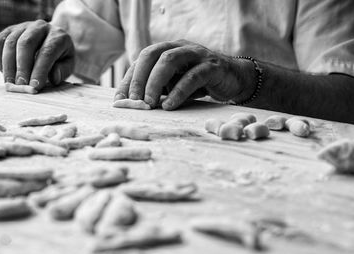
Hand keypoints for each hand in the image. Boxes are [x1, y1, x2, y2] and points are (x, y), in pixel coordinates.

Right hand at [0, 20, 74, 90]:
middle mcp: (41, 27)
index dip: (40, 70)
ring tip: (11, 82)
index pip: (47, 52)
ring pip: (10, 42)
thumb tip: (53, 77)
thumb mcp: (68, 65)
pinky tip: (4, 71)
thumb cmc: (61, 57)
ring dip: (8, 65)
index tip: (34, 86)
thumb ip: (62, 71)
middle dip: (22, 67)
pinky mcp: (10, 29)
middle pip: (26, 44)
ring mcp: (24, 26)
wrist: (53, 41)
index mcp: (58, 36)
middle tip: (20, 85)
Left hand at [114, 39, 253, 109]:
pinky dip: (178, 92)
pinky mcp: (212, 66)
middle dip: (139, 78)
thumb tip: (133, 103)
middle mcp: (180, 47)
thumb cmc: (199, 83)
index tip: (120, 99)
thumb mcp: (174, 84)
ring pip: (170, 60)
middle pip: (152, 54)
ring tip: (149, 104)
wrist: (234, 79)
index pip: (142, 60)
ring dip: (155, 83)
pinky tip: (170, 106)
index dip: (129, 79)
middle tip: (133, 101)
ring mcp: (197, 54)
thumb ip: (158, 88)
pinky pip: (192, 76)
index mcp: (168, 49)